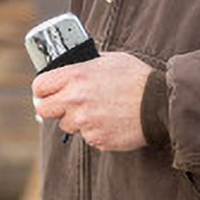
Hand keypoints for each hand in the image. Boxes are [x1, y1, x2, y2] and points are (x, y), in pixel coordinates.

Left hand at [32, 51, 151, 150]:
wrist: (159, 104)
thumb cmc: (137, 78)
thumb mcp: (109, 60)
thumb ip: (86, 65)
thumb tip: (74, 68)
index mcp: (76, 76)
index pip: (40, 86)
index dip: (41, 90)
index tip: (46, 92)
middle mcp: (76, 100)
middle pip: (43, 109)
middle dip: (51, 108)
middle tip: (62, 105)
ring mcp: (85, 122)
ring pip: (67, 125)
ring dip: (77, 120)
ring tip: (98, 110)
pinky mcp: (96, 139)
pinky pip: (87, 137)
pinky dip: (95, 131)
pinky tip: (110, 121)